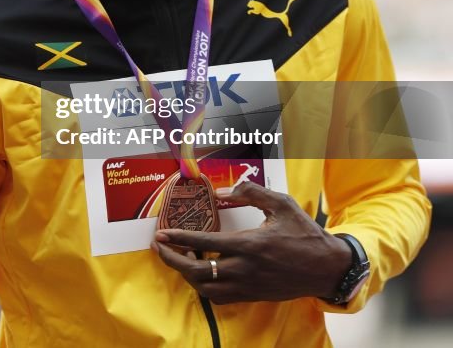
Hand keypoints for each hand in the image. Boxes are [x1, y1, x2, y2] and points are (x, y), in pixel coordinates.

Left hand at [150, 181, 351, 303]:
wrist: (328, 268)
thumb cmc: (305, 234)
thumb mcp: (282, 204)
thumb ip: (251, 192)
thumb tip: (220, 190)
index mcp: (251, 244)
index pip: (206, 241)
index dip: (180, 237)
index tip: (162, 234)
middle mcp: (246, 268)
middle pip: (198, 271)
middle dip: (172, 259)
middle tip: (159, 247)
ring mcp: (249, 285)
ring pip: (206, 288)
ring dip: (186, 274)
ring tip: (178, 257)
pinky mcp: (253, 295)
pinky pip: (220, 297)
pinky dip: (204, 286)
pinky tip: (200, 272)